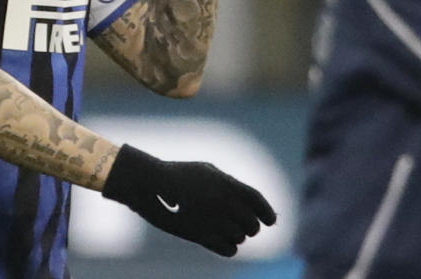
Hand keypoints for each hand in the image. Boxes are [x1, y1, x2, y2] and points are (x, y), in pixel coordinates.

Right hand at [102, 144, 275, 256]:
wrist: (150, 183)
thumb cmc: (179, 175)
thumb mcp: (207, 171)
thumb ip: (231, 184)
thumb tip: (252, 201)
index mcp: (226, 184)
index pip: (258, 202)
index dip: (267, 213)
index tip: (270, 221)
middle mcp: (223, 202)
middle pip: (252, 225)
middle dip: (249, 227)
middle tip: (242, 225)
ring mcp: (211, 220)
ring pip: (240, 238)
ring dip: (235, 236)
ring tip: (222, 228)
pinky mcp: (199, 235)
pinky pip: (229, 250)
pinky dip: (228, 247)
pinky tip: (220, 240)